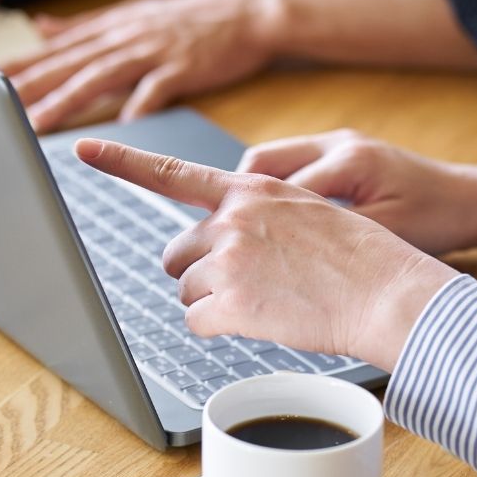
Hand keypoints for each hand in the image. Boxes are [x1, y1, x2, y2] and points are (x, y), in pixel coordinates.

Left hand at [5, 0, 285, 131]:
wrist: (250, 11)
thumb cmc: (190, 20)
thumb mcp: (130, 13)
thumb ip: (83, 25)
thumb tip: (39, 25)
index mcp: (110, 28)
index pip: (54, 49)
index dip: (18, 65)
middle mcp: (124, 37)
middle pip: (68, 64)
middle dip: (28, 86)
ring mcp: (153, 52)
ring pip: (101, 78)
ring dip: (68, 101)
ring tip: (38, 124)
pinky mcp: (183, 67)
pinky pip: (156, 90)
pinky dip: (138, 108)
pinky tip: (121, 129)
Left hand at [75, 138, 458, 370]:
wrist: (391, 293)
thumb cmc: (360, 257)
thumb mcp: (308, 210)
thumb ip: (257, 213)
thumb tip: (218, 235)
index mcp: (250, 188)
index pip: (172, 171)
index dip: (122, 160)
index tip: (84, 147)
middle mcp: (232, 217)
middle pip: (176, 251)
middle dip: (197, 272)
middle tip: (244, 282)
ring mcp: (229, 259)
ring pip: (186, 289)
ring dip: (215, 302)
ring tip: (266, 300)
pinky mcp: (231, 302)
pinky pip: (196, 321)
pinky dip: (219, 328)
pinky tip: (258, 321)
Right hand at [238, 130, 476, 252]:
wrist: (472, 201)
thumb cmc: (438, 220)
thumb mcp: (385, 236)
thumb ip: (331, 240)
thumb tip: (278, 257)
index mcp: (349, 162)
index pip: (274, 185)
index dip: (245, 217)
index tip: (224, 246)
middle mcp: (336, 144)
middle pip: (258, 165)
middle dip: (233, 204)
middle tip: (222, 243)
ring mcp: (335, 145)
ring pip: (267, 165)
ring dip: (248, 198)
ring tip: (241, 237)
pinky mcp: (338, 154)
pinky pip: (287, 170)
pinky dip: (270, 195)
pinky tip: (268, 226)